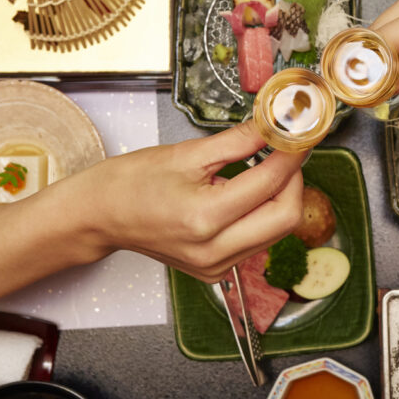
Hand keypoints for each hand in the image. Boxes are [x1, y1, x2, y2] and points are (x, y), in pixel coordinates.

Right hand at [64, 121, 303, 280]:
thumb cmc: (131, 183)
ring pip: (275, 232)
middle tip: (287, 153)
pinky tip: (246, 195)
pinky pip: (257, 242)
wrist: (101, 215)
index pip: (269, 184)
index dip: (291, 156)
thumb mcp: (186, 153)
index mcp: (204, 218)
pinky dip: (262, 215)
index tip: (298, 135)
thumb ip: (238, 142)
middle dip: (294, 181)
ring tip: (265, 169)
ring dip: (280, 198)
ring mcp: (215, 267)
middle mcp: (213, 251)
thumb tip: (274, 126)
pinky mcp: (216, 271)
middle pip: (285, 218)